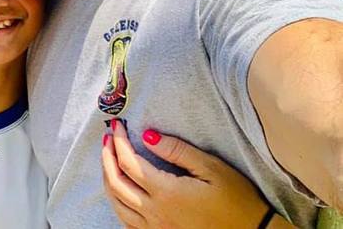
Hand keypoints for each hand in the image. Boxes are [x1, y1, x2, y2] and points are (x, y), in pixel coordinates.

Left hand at [102, 120, 292, 228]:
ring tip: (108, 158)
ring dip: (108, 179)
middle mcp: (156, 214)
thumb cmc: (236, 198)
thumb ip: (177, 150)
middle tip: (107, 137)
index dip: (119, 141)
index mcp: (166, 193)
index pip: (129, 163)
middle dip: (107, 157)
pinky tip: (120, 191)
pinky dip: (117, 203)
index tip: (117, 125)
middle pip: (116, 183)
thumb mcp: (211, 167)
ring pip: (117, 205)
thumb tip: (148, 135)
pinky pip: (128, 223)